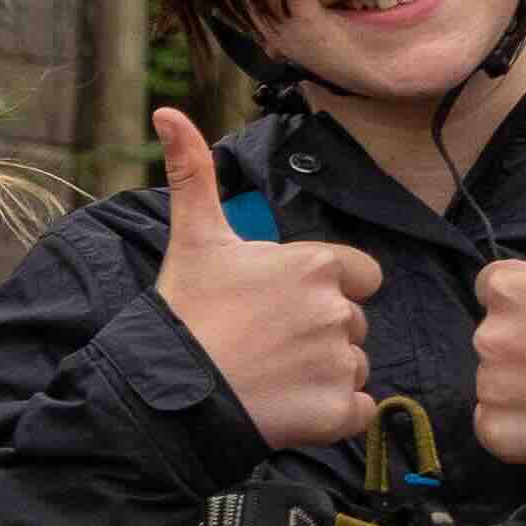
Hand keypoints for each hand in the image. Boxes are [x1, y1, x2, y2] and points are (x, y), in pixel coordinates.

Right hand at [147, 109, 380, 451]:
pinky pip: (359, 410)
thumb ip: (194, 174)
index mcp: (315, 264)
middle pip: (352, 323)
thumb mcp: (194, 238)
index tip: (282, 306)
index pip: (359, 275)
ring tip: (273, 378)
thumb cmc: (186, 311)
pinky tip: (289, 408)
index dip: (328, 290)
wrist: (168, 391)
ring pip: (354, 366)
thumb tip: (166, 110)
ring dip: (324, 375)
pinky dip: (333, 415)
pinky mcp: (339, 411)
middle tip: (267, 345)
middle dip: (320, 335)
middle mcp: (337, 310)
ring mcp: (340, 363)